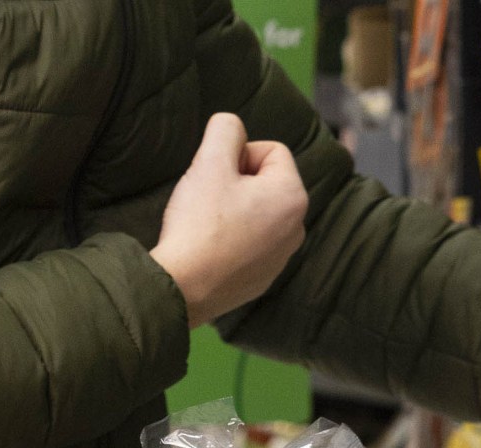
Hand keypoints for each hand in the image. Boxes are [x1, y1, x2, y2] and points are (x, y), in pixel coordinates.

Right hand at [152, 113, 309, 327]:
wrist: (183, 287)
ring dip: (234, 209)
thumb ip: (225, 130)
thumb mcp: (209, 162)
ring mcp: (281, 258)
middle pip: (266, 182)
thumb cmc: (199, 223)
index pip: (272, 150)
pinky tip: (209, 248)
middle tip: (208, 197)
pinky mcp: (262, 279)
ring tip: (206, 224)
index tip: (215, 174)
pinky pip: (250, 244)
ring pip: (257, 213)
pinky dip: (232, 239)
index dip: (239, 153)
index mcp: (293, 196)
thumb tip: (232, 126)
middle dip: (237, 181)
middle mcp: (297, 228)